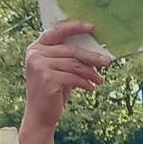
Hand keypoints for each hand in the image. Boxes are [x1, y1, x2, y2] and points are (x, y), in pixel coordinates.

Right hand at [21, 21, 110, 135]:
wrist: (40, 116)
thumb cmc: (52, 91)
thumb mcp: (59, 70)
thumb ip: (69, 57)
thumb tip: (95, 50)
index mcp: (36, 48)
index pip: (57, 31)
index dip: (74, 27)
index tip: (92, 27)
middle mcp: (35, 54)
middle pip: (70, 50)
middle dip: (91, 57)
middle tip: (107, 62)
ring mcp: (39, 66)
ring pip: (74, 64)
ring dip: (90, 73)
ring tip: (100, 80)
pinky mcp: (47, 78)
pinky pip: (73, 77)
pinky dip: (85, 83)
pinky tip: (90, 88)